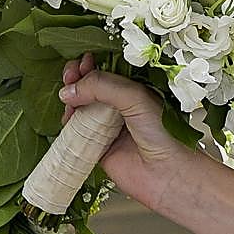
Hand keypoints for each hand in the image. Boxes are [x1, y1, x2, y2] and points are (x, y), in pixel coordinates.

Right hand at [58, 53, 184, 212]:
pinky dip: (68, 124)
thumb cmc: (164, 133)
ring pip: (81, 107)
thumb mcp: (135, 98)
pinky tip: (67, 119)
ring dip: (71, 99)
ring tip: (68, 97)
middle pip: (91, 87)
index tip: (82, 61)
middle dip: (77, 78)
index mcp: (134, 89)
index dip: (93, 64)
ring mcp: (107, 125)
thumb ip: (103, 87)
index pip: (108, 70)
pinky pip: (76, 132)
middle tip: (70, 75)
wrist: (165, 172)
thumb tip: (71, 88)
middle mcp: (120, 106)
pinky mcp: (97, 146)